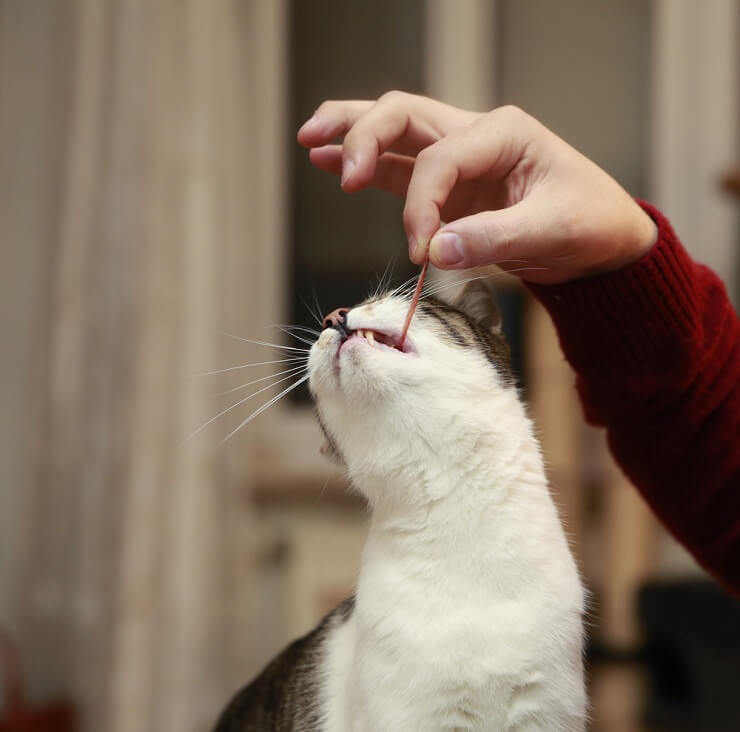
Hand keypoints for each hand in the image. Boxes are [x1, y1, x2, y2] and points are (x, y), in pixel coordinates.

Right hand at [298, 91, 656, 284]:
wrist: (602, 239)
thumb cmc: (589, 223)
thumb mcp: (552, 231)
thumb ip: (492, 239)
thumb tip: (432, 249)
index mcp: (503, 133)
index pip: (439, 161)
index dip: (421, 207)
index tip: (422, 251)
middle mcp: (475, 134)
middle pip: (404, 114)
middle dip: (363, 135)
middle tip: (331, 161)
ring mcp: (460, 158)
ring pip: (396, 132)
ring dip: (353, 135)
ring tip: (310, 139)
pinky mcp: (452, 187)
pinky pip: (401, 169)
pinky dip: (368, 166)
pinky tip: (333, 165)